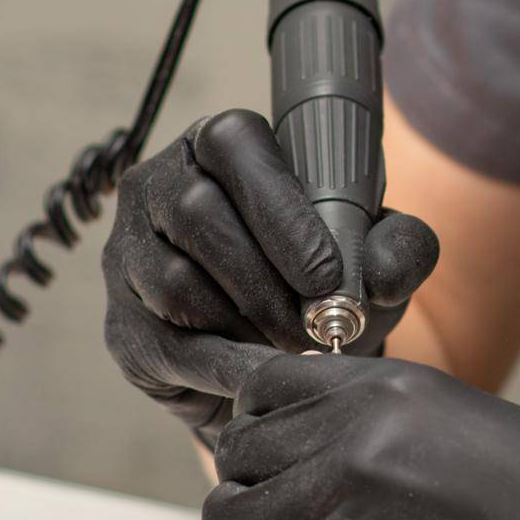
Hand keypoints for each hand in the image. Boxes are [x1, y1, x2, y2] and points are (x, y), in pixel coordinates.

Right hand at [102, 110, 437, 445]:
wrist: (277, 354)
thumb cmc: (321, 282)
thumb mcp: (373, 258)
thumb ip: (400, 248)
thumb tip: (382, 273)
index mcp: (219, 143)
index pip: (234, 144)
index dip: (280, 210)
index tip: (326, 275)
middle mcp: (158, 184)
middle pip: (197, 215)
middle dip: (266, 281)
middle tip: (315, 328)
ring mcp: (127, 252)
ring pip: (176, 282)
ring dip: (244, 324)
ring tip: (293, 349)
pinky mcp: (120, 320)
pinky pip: (165, 341)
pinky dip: (222, 366)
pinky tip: (262, 376)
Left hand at [200, 354, 519, 519]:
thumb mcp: (467, 425)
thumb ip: (384, 419)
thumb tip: (314, 438)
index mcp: (392, 384)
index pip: (265, 379)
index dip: (260, 417)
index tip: (267, 444)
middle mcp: (355, 433)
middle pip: (240, 449)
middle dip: (256, 481)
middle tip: (287, 515)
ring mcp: (340, 509)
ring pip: (228, 516)